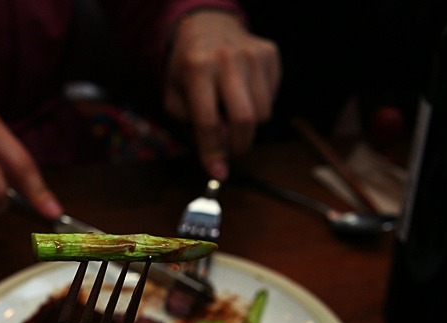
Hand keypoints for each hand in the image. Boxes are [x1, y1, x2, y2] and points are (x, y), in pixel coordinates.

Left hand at [164, 10, 280, 179]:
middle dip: (238, 145)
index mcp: (197, 68)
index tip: (218, 172)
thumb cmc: (188, 68)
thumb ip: (193, 126)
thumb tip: (220, 155)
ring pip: (262, 113)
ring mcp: (252, 54)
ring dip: (248, 125)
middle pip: (244, 120)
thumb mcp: (175, 97)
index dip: (212, 152)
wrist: (206, 26)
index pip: (208, 122)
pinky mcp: (270, 54)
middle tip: (232, 151)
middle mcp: (227, 59)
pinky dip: (258, 105)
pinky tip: (243, 93)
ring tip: (232, 113)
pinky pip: (271, 97)